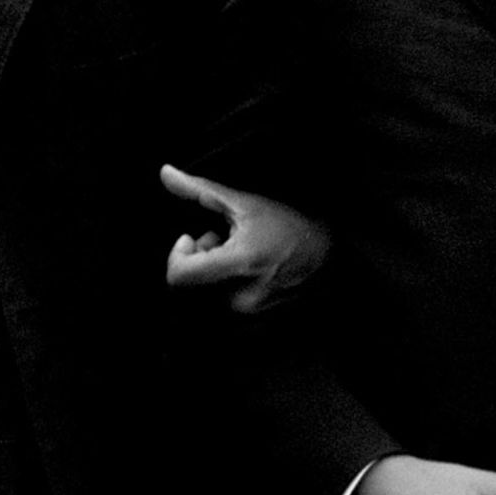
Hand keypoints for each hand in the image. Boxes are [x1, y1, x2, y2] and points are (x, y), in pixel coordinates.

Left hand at [162, 165, 331, 314]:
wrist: (329, 254)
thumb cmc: (289, 226)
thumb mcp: (245, 203)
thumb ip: (200, 190)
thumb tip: (165, 173)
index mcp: (239, 264)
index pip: (179, 276)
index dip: (177, 255)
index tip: (191, 238)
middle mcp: (241, 295)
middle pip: (190, 282)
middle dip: (199, 258)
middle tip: (222, 241)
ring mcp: (248, 312)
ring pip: (204, 293)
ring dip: (211, 271)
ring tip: (237, 254)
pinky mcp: (253, 320)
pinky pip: (220, 303)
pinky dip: (224, 285)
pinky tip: (245, 271)